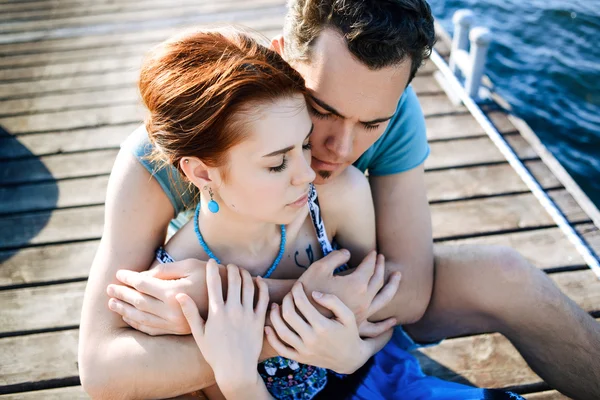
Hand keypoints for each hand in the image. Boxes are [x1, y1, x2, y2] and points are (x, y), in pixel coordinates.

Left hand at [107, 258, 208, 334]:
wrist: (231, 297)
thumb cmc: (210, 276)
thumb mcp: (190, 265)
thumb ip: (166, 270)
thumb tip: (144, 275)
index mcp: (174, 292)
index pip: (144, 284)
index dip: (129, 278)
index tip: (119, 273)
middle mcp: (172, 311)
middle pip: (139, 302)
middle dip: (122, 294)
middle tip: (109, 288)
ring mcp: (175, 323)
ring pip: (142, 318)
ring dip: (125, 310)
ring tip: (112, 304)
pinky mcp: (178, 331)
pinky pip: (152, 329)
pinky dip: (137, 323)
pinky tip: (129, 317)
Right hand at [177, 260, 269, 388]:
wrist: (236, 369)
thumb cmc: (215, 353)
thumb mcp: (199, 334)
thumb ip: (190, 312)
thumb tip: (179, 295)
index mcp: (216, 312)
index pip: (213, 283)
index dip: (212, 269)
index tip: (211, 261)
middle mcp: (233, 310)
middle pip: (234, 280)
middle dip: (231, 268)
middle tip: (229, 265)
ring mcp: (248, 314)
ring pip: (249, 285)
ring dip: (245, 274)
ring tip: (241, 271)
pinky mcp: (259, 320)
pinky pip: (263, 297)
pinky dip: (261, 286)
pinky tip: (257, 281)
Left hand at [265, 282, 394, 374]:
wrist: (350, 359)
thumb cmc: (349, 332)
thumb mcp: (347, 315)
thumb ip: (333, 301)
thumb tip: (313, 293)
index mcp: (323, 327)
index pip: (302, 303)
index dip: (297, 290)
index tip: (298, 285)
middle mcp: (311, 339)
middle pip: (288, 315)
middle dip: (286, 300)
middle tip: (288, 295)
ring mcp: (304, 351)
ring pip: (281, 332)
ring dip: (274, 316)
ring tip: (275, 306)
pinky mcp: (300, 358)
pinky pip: (280, 349)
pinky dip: (271, 338)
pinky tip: (268, 327)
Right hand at [296, 250, 401, 331]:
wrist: (298, 316)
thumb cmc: (307, 290)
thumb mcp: (319, 267)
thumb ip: (336, 257)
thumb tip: (348, 253)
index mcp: (357, 284)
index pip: (369, 266)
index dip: (371, 257)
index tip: (372, 251)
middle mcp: (364, 299)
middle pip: (378, 279)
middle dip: (380, 266)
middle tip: (381, 258)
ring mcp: (362, 314)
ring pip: (384, 299)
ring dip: (392, 286)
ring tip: (397, 277)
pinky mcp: (357, 326)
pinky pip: (376, 327)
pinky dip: (386, 325)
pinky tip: (392, 322)